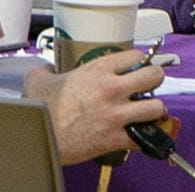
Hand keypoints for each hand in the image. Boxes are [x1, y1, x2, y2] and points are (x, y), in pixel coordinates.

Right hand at [22, 50, 166, 165]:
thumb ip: (47, 69)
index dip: (138, 61)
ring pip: (156, 106)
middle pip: (154, 76)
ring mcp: (117, 114)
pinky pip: (144, 137)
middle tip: (146, 86)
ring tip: (146, 110)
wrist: (38, 138)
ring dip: (153, 109)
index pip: (137, 55)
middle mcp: (112, 88)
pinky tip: (139, 134)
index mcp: (99, 70)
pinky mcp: (115, 138)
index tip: (136, 67)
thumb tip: (45, 69)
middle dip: (154, 80)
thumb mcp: (41, 79)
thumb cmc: (41, 109)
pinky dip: (144, 137)